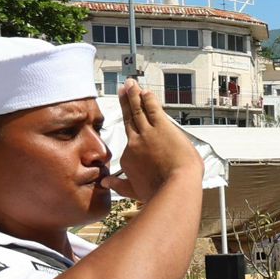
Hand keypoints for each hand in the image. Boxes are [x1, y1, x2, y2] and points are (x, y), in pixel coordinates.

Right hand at [102, 80, 201, 201]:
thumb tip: (105, 184)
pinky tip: (145, 91)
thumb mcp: (134, 191)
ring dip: (135, 96)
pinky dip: (148, 99)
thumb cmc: (158, 193)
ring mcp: (148, 133)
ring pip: (139, 110)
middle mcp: (135, 142)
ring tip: (131, 85)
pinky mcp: (163, 127)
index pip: (128, 141)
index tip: (127, 121)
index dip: (129, 129)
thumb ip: (120, 186)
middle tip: (123, 89)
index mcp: (129, 157)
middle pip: (129, 118)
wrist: (174, 188)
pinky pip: (153, 109)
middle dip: (126, 102)